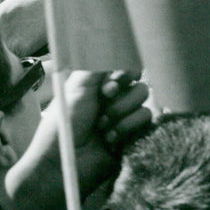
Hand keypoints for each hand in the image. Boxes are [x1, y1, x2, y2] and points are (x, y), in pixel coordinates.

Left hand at [1, 71, 151, 209]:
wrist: (63, 165)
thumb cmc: (63, 127)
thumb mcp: (77, 89)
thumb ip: (97, 67)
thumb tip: (113, 45)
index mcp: (98, 84)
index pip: (125, 66)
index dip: (123, 71)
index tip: (110, 83)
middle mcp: (114, 98)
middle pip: (137, 81)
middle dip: (120, 95)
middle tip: (103, 102)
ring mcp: (124, 116)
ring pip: (143, 100)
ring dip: (122, 113)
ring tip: (102, 127)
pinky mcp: (134, 135)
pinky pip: (147, 119)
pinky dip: (128, 128)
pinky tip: (111, 139)